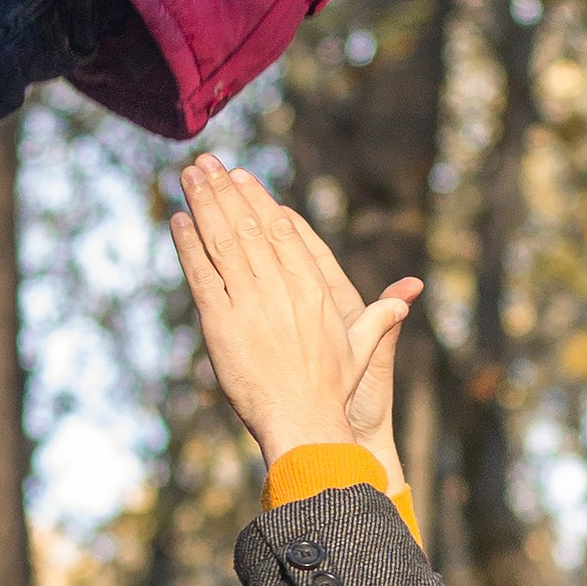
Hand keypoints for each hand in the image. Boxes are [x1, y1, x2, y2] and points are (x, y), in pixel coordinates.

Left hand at [169, 155, 421, 476]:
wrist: (304, 423)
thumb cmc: (333, 391)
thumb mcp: (361, 348)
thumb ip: (380, 317)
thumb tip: (409, 296)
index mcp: (313, 288)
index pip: (283, 231)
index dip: (259, 200)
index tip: (242, 176)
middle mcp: (281, 288)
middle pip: (249, 227)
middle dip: (224, 191)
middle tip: (205, 162)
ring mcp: (250, 303)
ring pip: (223, 242)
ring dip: (203, 205)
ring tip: (189, 176)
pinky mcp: (222, 323)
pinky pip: (202, 275)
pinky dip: (188, 246)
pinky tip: (177, 221)